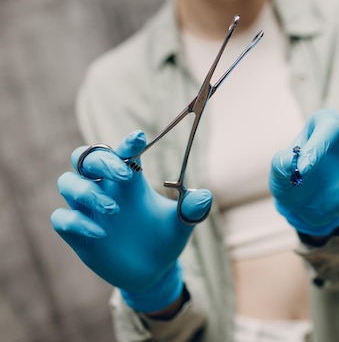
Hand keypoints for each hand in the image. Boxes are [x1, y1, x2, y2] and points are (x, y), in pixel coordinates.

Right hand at [51, 130, 211, 311]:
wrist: (152, 272)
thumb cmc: (166, 240)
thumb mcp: (181, 225)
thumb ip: (191, 210)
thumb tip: (205, 196)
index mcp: (130, 180)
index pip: (121, 152)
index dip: (127, 143)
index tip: (139, 138)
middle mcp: (105, 189)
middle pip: (86, 158)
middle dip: (102, 161)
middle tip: (125, 175)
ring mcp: (88, 210)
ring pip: (67, 182)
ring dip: (87, 191)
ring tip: (114, 209)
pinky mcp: (76, 233)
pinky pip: (62, 218)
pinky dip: (77, 222)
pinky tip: (100, 234)